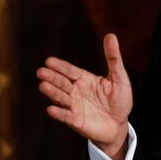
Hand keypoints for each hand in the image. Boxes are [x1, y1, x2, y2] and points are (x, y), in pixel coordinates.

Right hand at [37, 33, 132, 159]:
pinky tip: (50, 109)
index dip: (61, 66)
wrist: (119, 124)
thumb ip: (113, 58)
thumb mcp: (119, 77)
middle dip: (52, 77)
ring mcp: (75, 106)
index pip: (70, 71)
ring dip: (52, 92)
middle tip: (41, 71)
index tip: (49, 60)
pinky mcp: (76, 121)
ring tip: (43, 85)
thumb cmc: (119, 99)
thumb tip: (111, 35)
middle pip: (62, 82)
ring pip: (61, 98)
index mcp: (85, 79)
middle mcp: (76, 91)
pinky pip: (66, 116)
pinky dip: (59, 113)